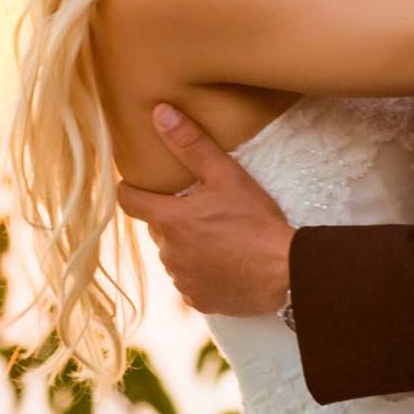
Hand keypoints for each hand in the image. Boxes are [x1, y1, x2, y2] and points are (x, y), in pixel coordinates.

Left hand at [114, 103, 296, 315]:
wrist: (284, 271)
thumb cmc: (256, 221)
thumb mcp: (226, 176)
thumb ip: (190, 144)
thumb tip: (160, 113)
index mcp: (169, 220)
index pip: (129, 202)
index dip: (130, 191)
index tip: (136, 186)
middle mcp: (168, 252)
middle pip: (158, 228)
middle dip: (173, 218)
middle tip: (202, 210)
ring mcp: (182, 280)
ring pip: (175, 256)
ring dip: (189, 247)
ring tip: (220, 238)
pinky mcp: (199, 300)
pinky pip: (191, 282)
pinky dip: (203, 272)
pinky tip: (226, 264)